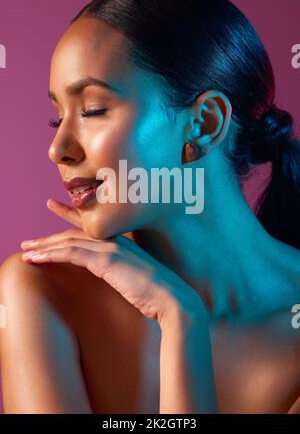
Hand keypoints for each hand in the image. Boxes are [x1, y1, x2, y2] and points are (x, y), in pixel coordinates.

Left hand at [20, 199, 202, 325]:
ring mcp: (111, 247)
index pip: (90, 227)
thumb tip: (114, 276)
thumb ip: (124, 271)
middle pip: (74, 232)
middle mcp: (115, 240)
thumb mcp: (138, 278)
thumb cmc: (159, 293)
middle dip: (49, 234)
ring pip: (68, 241)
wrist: (173, 299)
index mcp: (122, 242)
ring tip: (25, 250)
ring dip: (43, 246)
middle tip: (29, 240)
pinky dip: (50, 255)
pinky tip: (35, 259)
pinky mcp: (106, 259)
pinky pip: (70, 253)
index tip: (56, 208)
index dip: (70, 217)